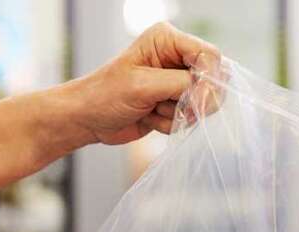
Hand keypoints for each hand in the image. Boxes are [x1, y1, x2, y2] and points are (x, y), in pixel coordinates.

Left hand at [0, 23, 218, 213]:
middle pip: (212, 79)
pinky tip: (148, 117)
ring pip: (202, 103)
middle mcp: (175, 57)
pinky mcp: (173, 103)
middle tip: (170, 110)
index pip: (209, 56)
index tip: (198, 104)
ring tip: (150, 110)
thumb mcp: (143, 86)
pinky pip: (189, 118)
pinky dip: (171, 124)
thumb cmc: (105, 96)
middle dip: (194, 101)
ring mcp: (175, 81)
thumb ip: (181, 85)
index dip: (210, 81)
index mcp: (167, 39)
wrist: (86, 119)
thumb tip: (210, 93)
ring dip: (177, 114)